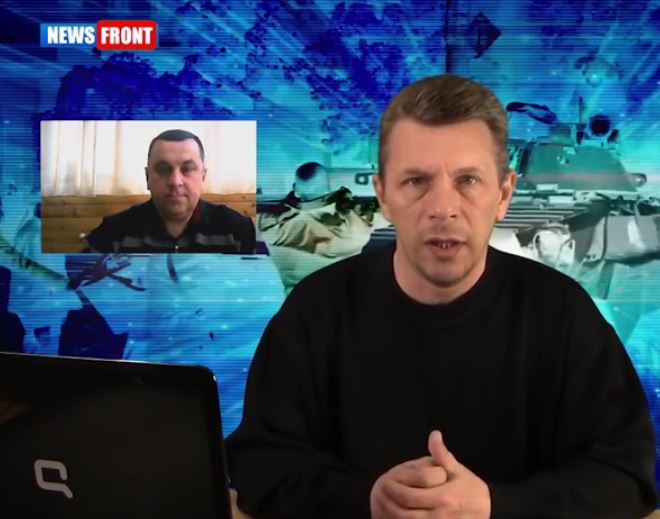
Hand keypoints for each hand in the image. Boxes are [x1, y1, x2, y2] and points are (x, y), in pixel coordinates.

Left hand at [369, 431, 490, 518]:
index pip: (409, 495)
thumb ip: (442, 454)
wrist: (491, 510)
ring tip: (384, 507)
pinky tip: (398, 516)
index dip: (393, 491)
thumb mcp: (458, 470)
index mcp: (443, 496)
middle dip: (389, 505)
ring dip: (394, 516)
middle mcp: (440, 515)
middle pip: (405, 513)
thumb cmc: (471, 488)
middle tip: (380, 496)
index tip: (384, 483)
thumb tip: (434, 434)